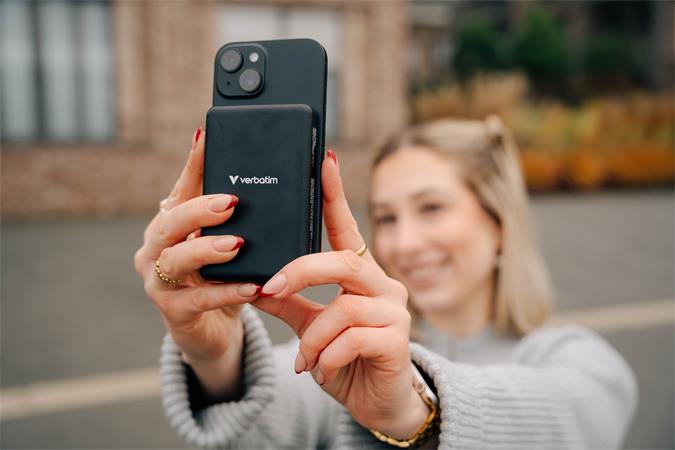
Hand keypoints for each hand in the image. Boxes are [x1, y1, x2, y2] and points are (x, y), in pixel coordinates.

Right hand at [133, 127, 259, 393]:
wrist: (212, 330)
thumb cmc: (220, 278)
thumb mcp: (227, 243)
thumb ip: (235, 216)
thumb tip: (263, 174)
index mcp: (170, 225)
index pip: (180, 189)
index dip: (193, 164)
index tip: (208, 136)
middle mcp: (156, 249)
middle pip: (168, 222)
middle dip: (198, 210)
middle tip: (231, 202)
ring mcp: (158, 282)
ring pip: (174, 260)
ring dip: (205, 249)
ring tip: (237, 243)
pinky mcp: (173, 313)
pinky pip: (198, 300)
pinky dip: (225, 291)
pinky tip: (251, 286)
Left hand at [252, 151, 429, 437]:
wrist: (378, 405)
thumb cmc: (346, 360)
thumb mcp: (309, 327)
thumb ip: (287, 302)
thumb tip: (249, 281)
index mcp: (361, 276)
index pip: (347, 228)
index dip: (335, 194)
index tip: (323, 158)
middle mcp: (384, 286)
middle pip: (343, 260)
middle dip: (300, 271)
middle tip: (269, 288)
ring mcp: (395, 312)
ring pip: (343, 307)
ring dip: (312, 336)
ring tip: (303, 360)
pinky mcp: (398, 341)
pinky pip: (353, 338)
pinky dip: (327, 357)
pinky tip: (322, 372)